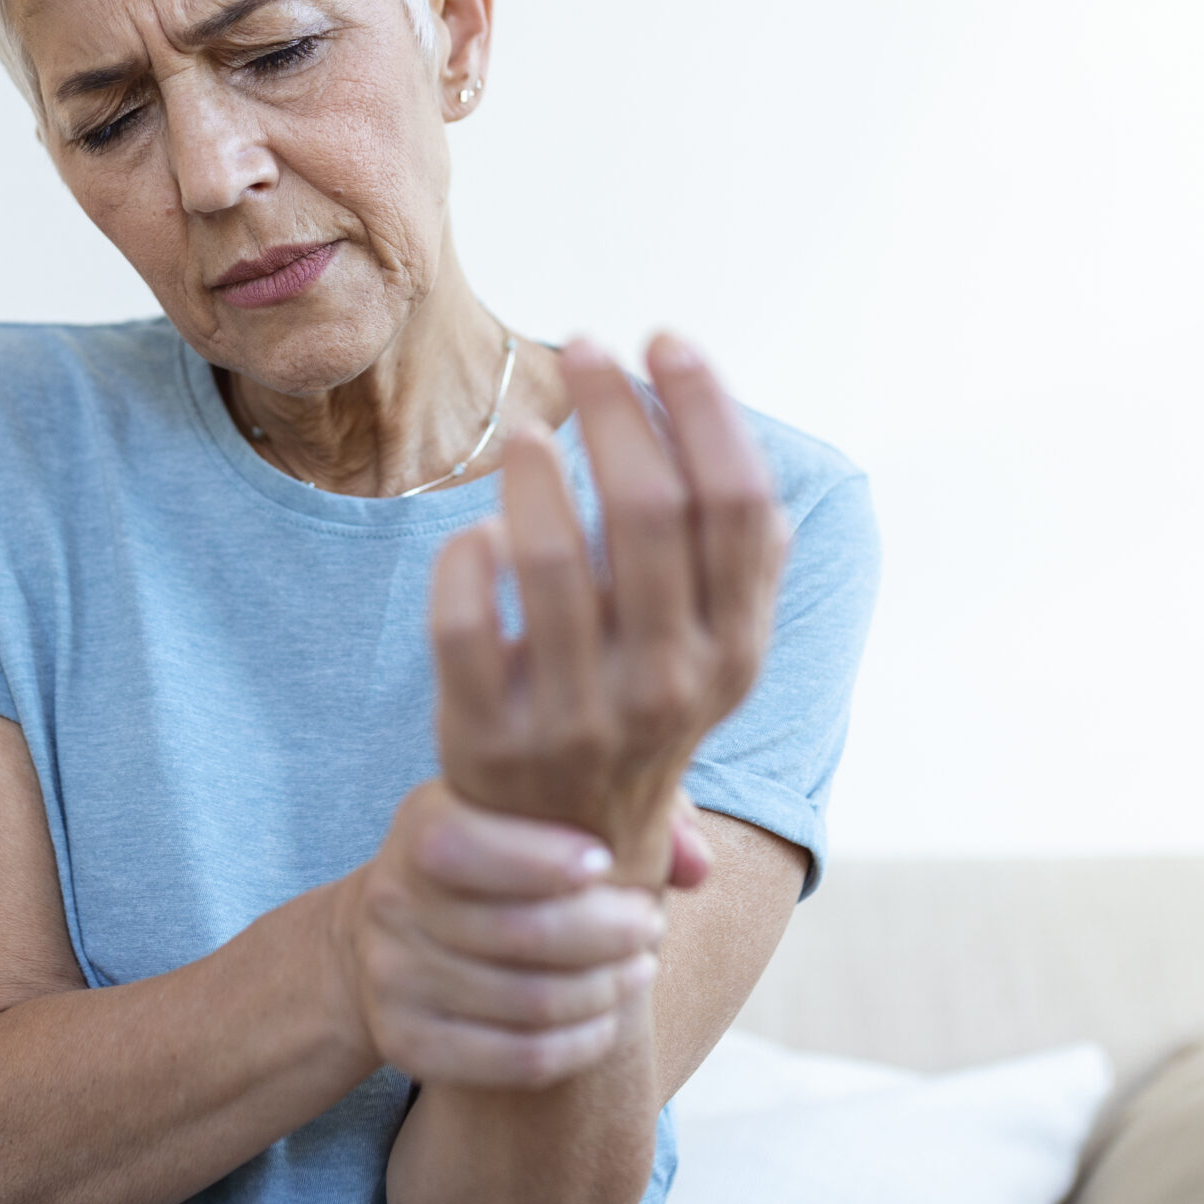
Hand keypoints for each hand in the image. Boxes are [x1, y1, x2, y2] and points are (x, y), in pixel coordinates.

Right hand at [335, 780, 667, 1090]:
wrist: (394, 932)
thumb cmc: (497, 856)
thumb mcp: (533, 811)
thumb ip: (628, 810)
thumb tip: (695, 865)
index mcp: (419, 827)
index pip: (466, 845)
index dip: (544, 859)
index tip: (607, 862)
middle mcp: (392, 901)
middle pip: (519, 932)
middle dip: (607, 931)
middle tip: (650, 924)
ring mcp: (394, 978)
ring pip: (529, 1001)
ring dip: (605, 990)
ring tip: (639, 968)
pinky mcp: (407, 1042)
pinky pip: (517, 1058)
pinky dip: (579, 1045)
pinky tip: (607, 1021)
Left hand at [431, 335, 787, 883]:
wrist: (563, 861)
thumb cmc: (638, 714)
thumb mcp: (712, 657)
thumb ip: (736, 567)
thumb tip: (738, 450)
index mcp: (735, 652)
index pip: (736, 504)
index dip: (703, 407)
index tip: (663, 343)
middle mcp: (668, 684)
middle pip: (648, 511)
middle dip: (615, 408)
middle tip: (585, 350)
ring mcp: (577, 714)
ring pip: (552, 560)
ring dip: (536, 474)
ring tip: (529, 432)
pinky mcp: (488, 734)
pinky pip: (465, 622)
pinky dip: (466, 557)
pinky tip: (476, 529)